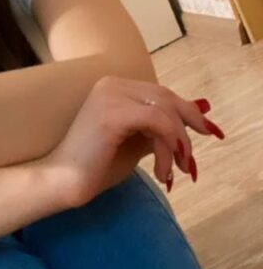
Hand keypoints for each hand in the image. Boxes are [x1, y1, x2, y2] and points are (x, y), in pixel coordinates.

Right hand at [43, 75, 223, 206]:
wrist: (61, 184)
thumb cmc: (94, 167)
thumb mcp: (135, 144)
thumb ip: (158, 130)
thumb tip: (193, 121)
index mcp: (113, 87)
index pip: (160, 93)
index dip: (187, 110)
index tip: (206, 131)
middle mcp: (111, 84)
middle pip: (165, 97)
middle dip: (188, 125)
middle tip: (193, 157)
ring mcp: (110, 96)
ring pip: (164, 111)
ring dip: (177, 144)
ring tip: (171, 172)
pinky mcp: (112, 115)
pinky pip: (157, 123)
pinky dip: (168, 145)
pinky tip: (163, 169)